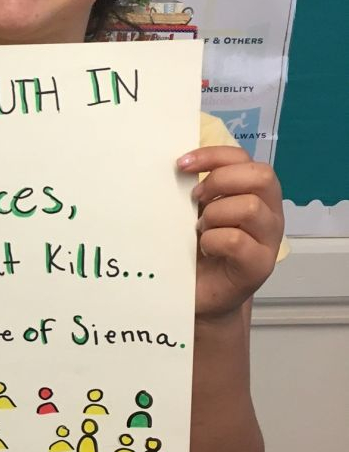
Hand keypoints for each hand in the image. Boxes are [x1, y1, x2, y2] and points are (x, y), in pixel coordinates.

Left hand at [177, 146, 282, 318]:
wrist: (201, 295)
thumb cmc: (199, 250)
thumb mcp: (198, 212)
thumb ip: (200, 190)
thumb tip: (181, 166)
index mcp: (256, 193)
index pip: (243, 158)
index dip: (213, 156)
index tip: (182, 165)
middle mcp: (270, 213)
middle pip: (261, 176)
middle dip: (220, 181)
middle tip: (195, 199)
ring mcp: (269, 240)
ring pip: (250, 206)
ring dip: (215, 214)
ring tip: (201, 229)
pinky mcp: (260, 265)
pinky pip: (236, 240)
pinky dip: (212, 241)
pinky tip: (205, 249)